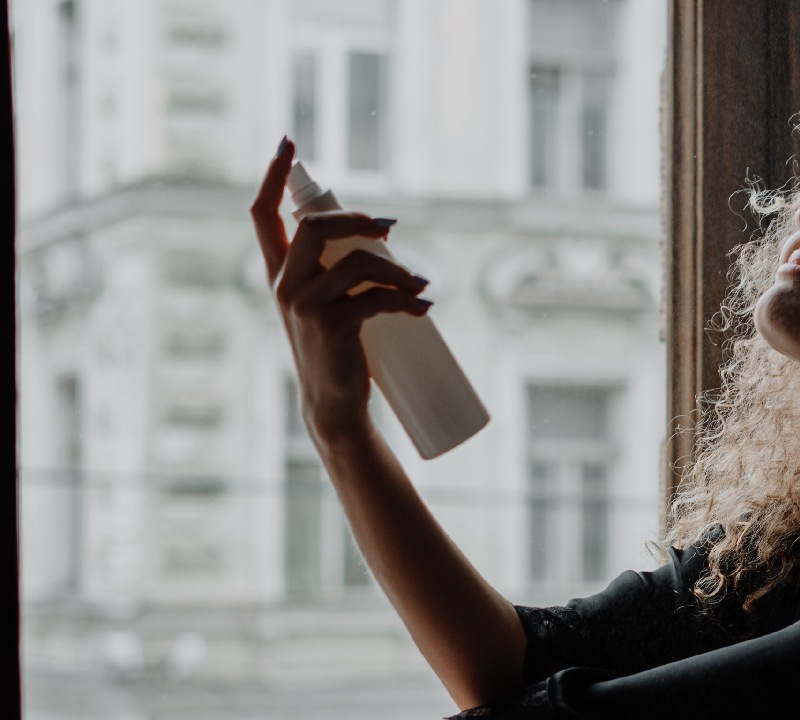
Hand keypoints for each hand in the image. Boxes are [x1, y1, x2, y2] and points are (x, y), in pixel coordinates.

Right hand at [250, 138, 430, 440]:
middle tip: (389, 229)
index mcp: (277, 275)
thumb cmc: (337, 351)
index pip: (261, 215)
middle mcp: (284, 286)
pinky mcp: (331, 326)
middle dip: (355, 220)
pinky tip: (425, 307)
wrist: (334, 403)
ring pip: (356, 262)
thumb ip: (337, 271)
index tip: (288, 143)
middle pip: (312, 226)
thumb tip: (383, 236)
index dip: (273, 177)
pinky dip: (407, 300)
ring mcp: (304, 306)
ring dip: (397, 269)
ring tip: (420, 285)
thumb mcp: (326, 304)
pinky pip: (376, 297)